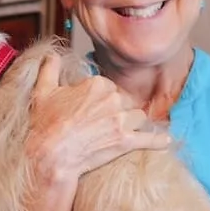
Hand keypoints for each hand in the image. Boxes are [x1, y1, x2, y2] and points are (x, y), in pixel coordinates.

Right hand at [24, 53, 173, 189]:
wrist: (50, 155)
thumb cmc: (45, 125)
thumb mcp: (43, 91)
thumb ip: (49, 69)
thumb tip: (51, 56)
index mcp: (98, 84)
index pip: (110, 87)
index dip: (102, 100)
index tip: (92, 110)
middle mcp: (113, 99)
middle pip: (126, 102)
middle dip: (118, 111)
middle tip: (104, 124)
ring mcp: (121, 121)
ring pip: (138, 117)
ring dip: (133, 123)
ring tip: (125, 132)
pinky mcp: (125, 142)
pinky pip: (149, 139)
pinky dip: (158, 140)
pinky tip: (166, 140)